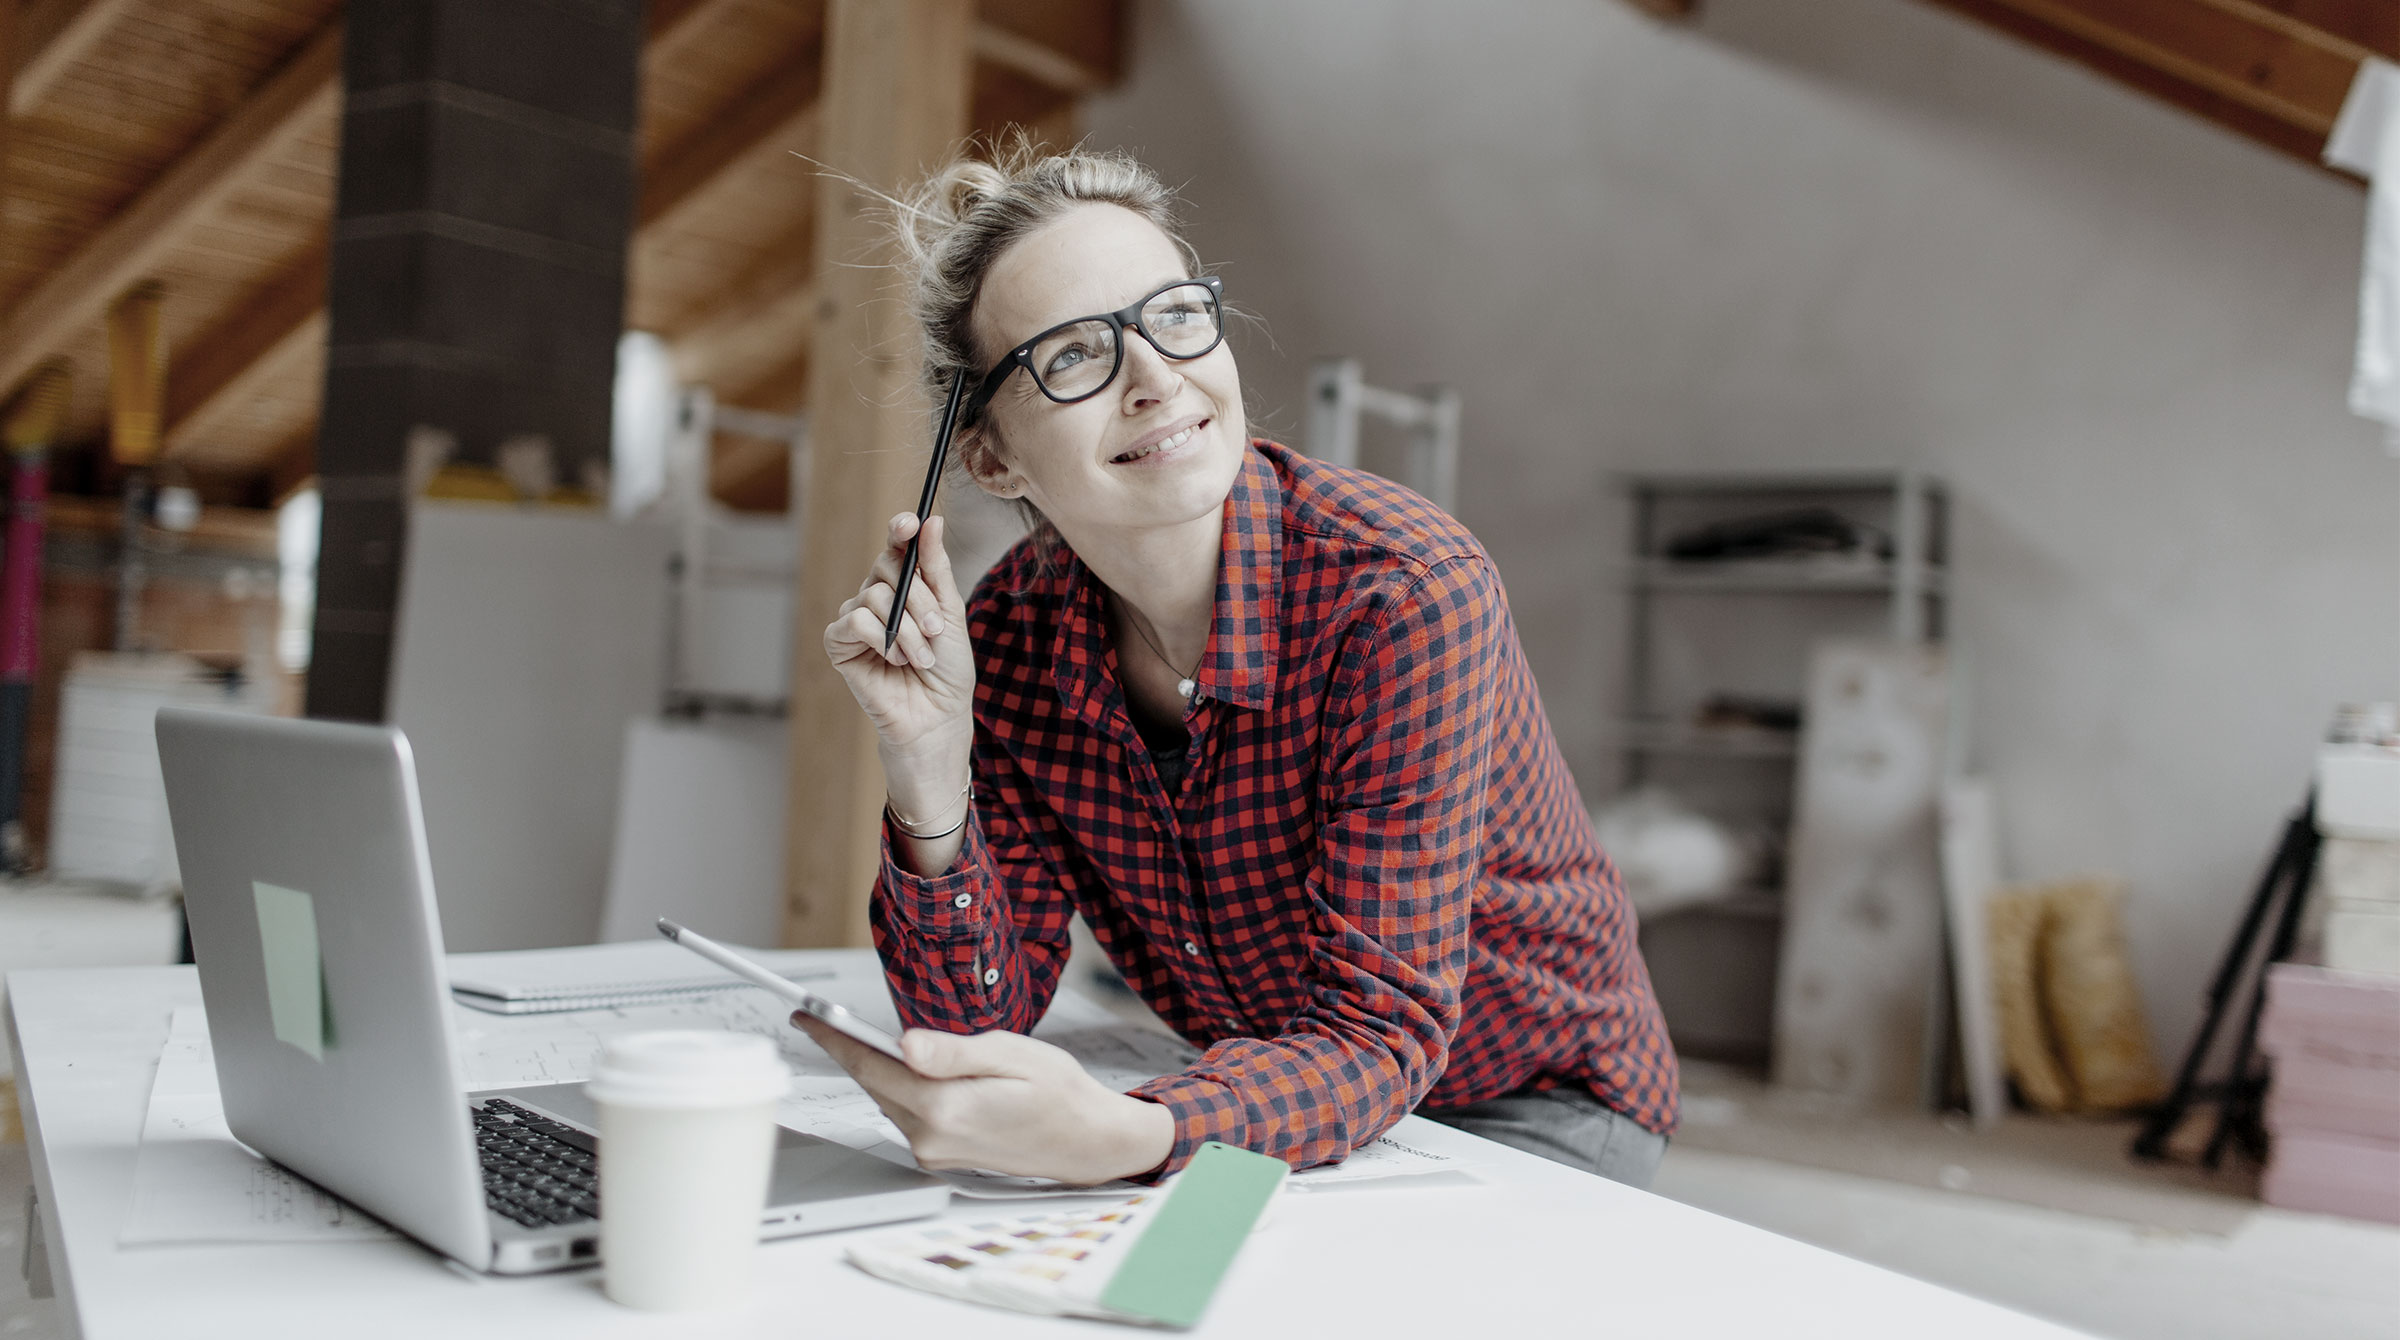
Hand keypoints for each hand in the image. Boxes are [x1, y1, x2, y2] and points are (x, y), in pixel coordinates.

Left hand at [792, 1016, 1175, 1185]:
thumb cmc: (1059, 1093)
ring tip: (857, 1036)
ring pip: (888, 1099)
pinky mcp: (941, 1154)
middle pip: (874, 1084)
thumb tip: (904, 1043)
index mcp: (945, 1108)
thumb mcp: (1011, 1055)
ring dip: (875, 1068)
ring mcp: (935, 1151)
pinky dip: (899, 1087)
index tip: (805, 1016)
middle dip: (848, 1049)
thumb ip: (953, 1052)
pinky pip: (906, 1113)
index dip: (834, 1038)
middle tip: (820, 1017)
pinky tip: (904, 1067)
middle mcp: (932, 1137)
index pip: (872, 1067)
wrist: (1088, 1141)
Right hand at [823, 513, 975, 769]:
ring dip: (906, 629)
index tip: (910, 523)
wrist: (937, 716)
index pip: (896, 546)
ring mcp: (855, 619)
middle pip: (887, 567)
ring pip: (874, 594)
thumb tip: (931, 521)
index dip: (900, 530)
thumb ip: (937, 568)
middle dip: (919, 600)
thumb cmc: (948, 670)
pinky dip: (880, 639)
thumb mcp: (950, 613)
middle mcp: (876, 597)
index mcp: (904, 587)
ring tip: (920, 658)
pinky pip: (854, 619)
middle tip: (936, 632)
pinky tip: (893, 661)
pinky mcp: (838, 644)